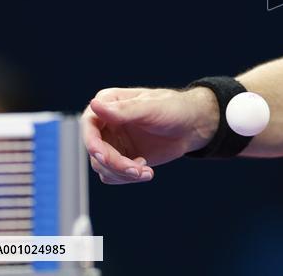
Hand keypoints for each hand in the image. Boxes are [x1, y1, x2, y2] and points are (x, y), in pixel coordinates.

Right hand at [81, 86, 218, 184]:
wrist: (193, 126)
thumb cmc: (175, 108)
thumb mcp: (151, 107)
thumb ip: (124, 110)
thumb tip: (94, 104)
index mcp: (109, 103)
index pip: (89, 125)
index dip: (92, 143)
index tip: (103, 157)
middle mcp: (106, 123)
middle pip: (95, 151)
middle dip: (114, 163)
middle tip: (137, 170)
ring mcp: (113, 142)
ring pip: (102, 166)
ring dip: (122, 174)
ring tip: (145, 172)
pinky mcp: (122, 158)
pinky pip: (113, 174)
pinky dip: (127, 178)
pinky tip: (147, 173)